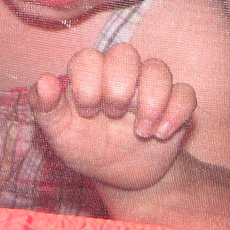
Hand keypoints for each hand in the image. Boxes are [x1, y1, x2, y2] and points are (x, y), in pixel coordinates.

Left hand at [29, 43, 195, 190]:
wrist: (121, 176)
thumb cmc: (86, 147)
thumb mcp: (60, 134)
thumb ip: (45, 108)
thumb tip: (44, 82)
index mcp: (91, 76)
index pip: (89, 57)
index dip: (87, 82)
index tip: (86, 112)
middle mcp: (122, 74)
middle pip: (125, 53)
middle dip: (118, 87)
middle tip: (113, 115)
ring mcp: (150, 88)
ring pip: (158, 69)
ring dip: (150, 101)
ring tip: (140, 133)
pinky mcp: (176, 104)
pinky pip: (185, 93)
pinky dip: (175, 113)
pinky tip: (161, 134)